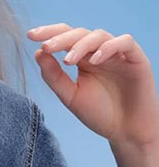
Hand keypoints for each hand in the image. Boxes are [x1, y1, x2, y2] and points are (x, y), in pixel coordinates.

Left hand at [28, 23, 158, 149]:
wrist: (127, 134)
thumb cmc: (99, 114)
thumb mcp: (70, 96)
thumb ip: (53, 76)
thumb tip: (38, 53)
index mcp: (82, 58)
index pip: (64, 36)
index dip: (48, 33)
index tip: (30, 36)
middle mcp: (99, 52)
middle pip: (78, 33)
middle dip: (60, 38)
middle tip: (46, 46)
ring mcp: (118, 54)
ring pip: (99, 35)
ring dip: (81, 45)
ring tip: (68, 60)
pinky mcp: (137, 59)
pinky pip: (126, 42)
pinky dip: (109, 47)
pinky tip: (95, 60)